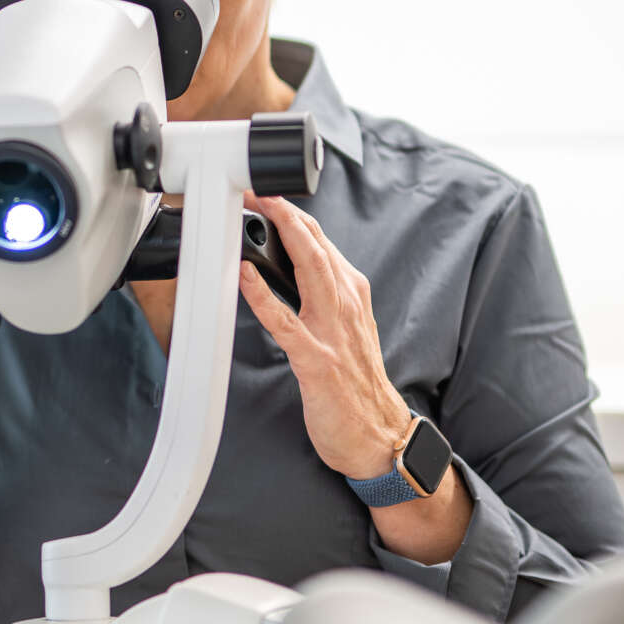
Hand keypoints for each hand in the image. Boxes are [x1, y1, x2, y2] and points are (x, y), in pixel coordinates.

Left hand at [240, 196, 468, 562]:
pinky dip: (264, 297)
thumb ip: (323, 299)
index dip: (294, 216)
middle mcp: (346, 308)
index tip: (267, 191)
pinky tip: (243, 277)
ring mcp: (333, 334)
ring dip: (282, 239)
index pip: (322, 244)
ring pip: (310, 273)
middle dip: (287, 213)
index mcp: (352, 297)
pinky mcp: (318, 363)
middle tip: (255, 185)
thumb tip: (291, 270)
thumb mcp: (346, 330)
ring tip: (255, 210)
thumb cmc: (357, 386)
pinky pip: (286, 324)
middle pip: (317, 248)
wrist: (380, 438)